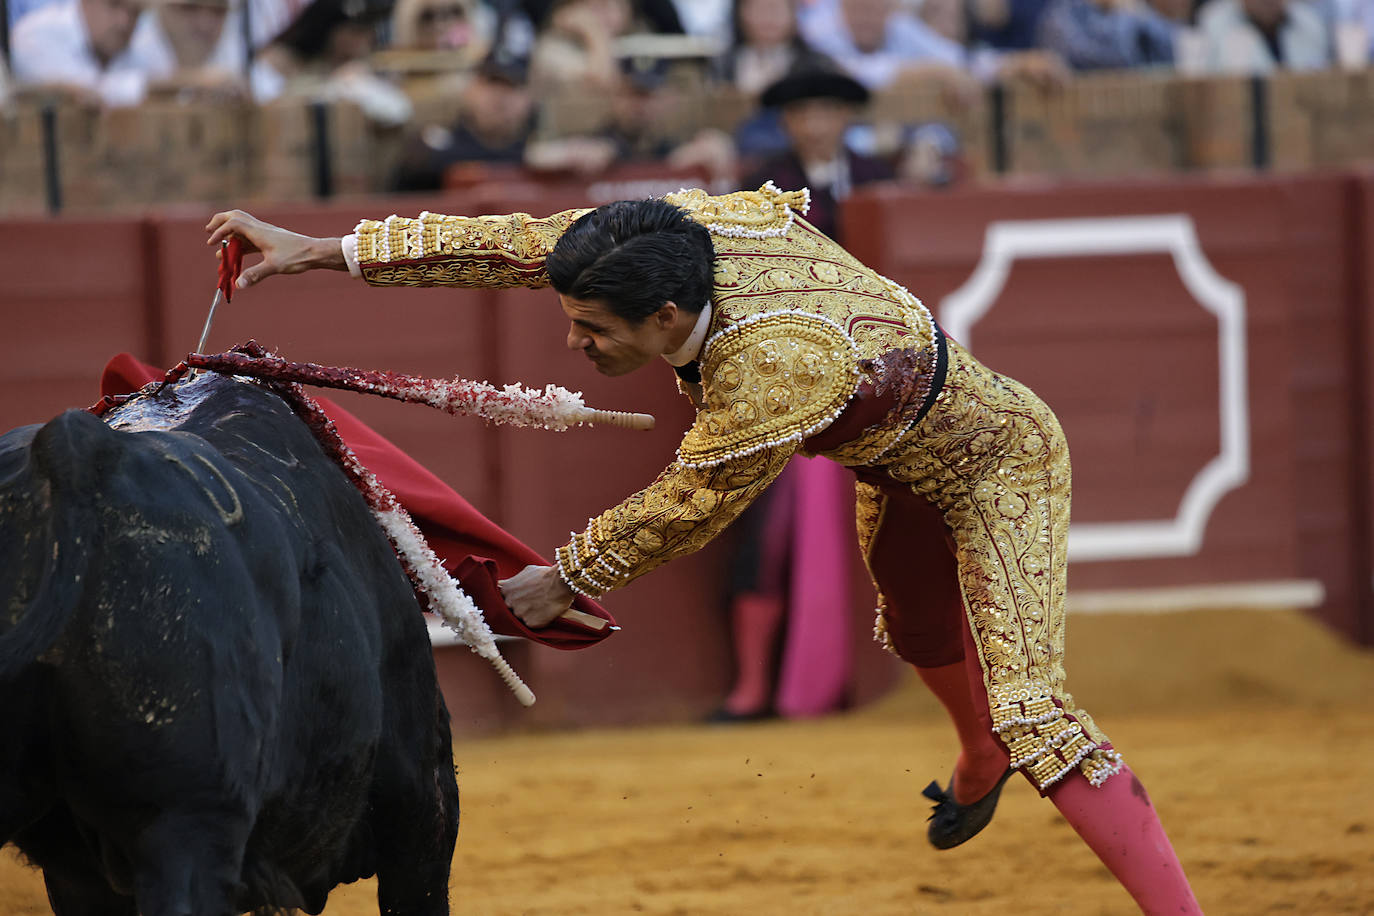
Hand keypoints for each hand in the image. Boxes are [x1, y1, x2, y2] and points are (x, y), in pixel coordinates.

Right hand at [204, 210, 346, 289]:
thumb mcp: (274, 266)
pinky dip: (240, 247)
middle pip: (235, 217)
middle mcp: (260, 229)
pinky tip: (237, 258)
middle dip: (220, 223)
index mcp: (259, 231)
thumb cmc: (297, 256)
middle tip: (208, 232)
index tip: (212, 244)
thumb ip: (255, 275)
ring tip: (220, 253)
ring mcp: (265, 235)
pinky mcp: (270, 242)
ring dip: (229, 238)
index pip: (233, 223)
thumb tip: (238, 285)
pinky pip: (250, 240)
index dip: (219, 231)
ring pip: (242, 230)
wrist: (316, 253)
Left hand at [498, 565, 574, 628]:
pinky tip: (545, 611)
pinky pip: (531, 624)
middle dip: (519, 606)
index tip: (520, 598)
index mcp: (505, 590)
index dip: (512, 599)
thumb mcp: (526, 572)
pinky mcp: (530, 623)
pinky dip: (537, 620)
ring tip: (540, 606)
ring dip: (528, 614)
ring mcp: (519, 614)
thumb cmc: (546, 575)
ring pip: (521, 617)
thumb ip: (514, 581)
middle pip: (510, 609)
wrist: (562, 582)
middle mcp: (509, 603)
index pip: (502, 599)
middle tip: (532, 602)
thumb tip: (504, 583)